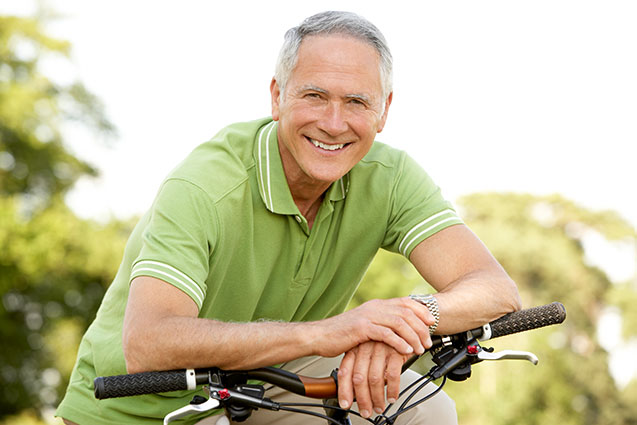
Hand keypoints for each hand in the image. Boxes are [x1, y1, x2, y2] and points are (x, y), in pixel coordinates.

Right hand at [310, 297, 434, 358]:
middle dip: (421, 327)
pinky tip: (405, 351)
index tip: (432, 322)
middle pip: (406, 312)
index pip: (405, 302)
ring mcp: (368, 316)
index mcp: (376, 305)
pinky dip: (399, 343)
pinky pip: (386, 334)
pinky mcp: (362, 328)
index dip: (421, 310)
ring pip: (399, 322)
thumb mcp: (365, 326)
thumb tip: (398, 332)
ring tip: (419, 349)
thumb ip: (381, 325)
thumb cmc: (342, 334)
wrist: (320, 336)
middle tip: (428, 341)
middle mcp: (374, 307)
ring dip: (413, 336)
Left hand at [337, 341, 410, 418]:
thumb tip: (354, 389)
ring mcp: (380, 348)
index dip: (344, 390)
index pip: (345, 371)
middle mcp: (365, 347)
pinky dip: (392, 390)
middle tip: (366, 411)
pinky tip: (392, 397)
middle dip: (362, 399)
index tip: (345, 404)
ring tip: (379, 407)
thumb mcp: (368, 348)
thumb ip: (360, 365)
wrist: (404, 322)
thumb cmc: (384, 338)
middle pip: (359, 378)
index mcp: (355, 347)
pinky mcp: (395, 350)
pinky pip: (392, 375)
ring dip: (377, 398)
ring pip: (375, 379)